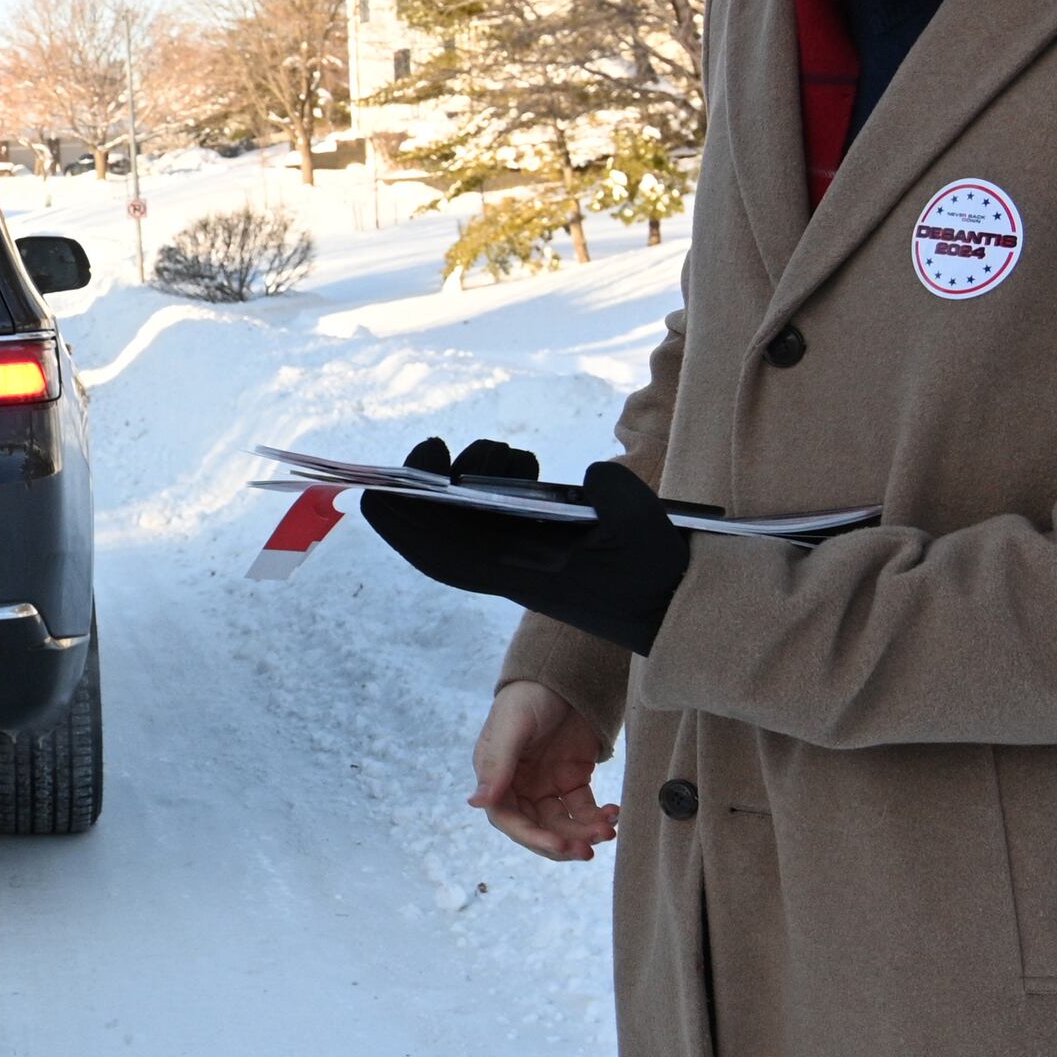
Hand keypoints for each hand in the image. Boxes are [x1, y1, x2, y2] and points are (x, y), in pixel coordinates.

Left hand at [360, 436, 690, 656]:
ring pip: (467, 518)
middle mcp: (509, 568)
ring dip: (468, 480)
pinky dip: (495, 485)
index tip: (381, 485)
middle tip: (436, 447)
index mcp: (519, 574)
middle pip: (442, 530)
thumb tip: (591, 476)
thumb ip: (618, 501)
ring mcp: (521, 556)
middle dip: (427, 486)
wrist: (675, 609)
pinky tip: (522, 466)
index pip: (440, 556)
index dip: (401, 524)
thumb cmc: (658, 576)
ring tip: (502, 453)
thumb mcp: (646, 534)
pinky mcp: (538, 543)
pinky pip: (495, 513)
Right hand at [471, 679, 618, 861]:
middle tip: (586, 851)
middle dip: (561, 843)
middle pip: (538, 828)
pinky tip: (613, 814)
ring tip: (607, 831)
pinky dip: (598, 817)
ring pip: (563, 824)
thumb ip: (497, 765)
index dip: (532, 837)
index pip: (509, 818)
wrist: (564, 676)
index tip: (558, 844)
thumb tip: (476, 803)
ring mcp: (546, 786)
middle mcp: (519, 788)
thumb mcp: (512, 727)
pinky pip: (584, 809)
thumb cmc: (528, 697)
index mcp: (497, 777)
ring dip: (584, 833)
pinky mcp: (572, 781)